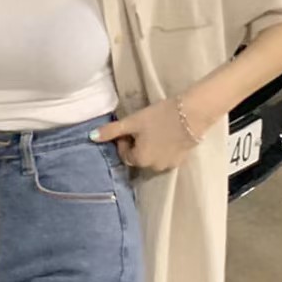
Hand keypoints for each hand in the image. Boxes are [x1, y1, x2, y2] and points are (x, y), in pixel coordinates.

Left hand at [90, 96, 215, 172]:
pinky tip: (167, 133)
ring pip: (152, 157)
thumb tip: (90, 137)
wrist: (191, 114)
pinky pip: (166, 156)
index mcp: (140, 160)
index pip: (124, 154)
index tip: (129, 128)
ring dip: (150, 146)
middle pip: (139, 157)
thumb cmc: (159, 117)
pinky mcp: (181, 159)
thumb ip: (112, 131)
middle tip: (141, 127)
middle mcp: (153, 167)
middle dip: (137, 144)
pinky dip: (163, 148)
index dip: (124, 140)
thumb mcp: (132, 121)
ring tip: (154, 129)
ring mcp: (169, 165)